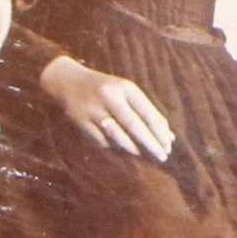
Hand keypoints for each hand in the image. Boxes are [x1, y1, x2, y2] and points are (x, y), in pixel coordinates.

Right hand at [41, 55, 175, 158]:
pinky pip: (102, 140)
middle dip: (150, 143)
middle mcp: (109, 97)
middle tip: (162, 156)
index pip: (147, 113)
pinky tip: (124, 151)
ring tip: (144, 155)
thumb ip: (146, 110)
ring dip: (133, 148)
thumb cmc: (105, 88)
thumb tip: (168, 135)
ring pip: (117, 135)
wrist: (68, 81)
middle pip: (134, 125)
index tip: (169, 146)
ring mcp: (93, 110)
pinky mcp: (81, 122)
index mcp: (125, 87)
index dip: (159, 132)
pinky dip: (115, 147)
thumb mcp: (125, 92)